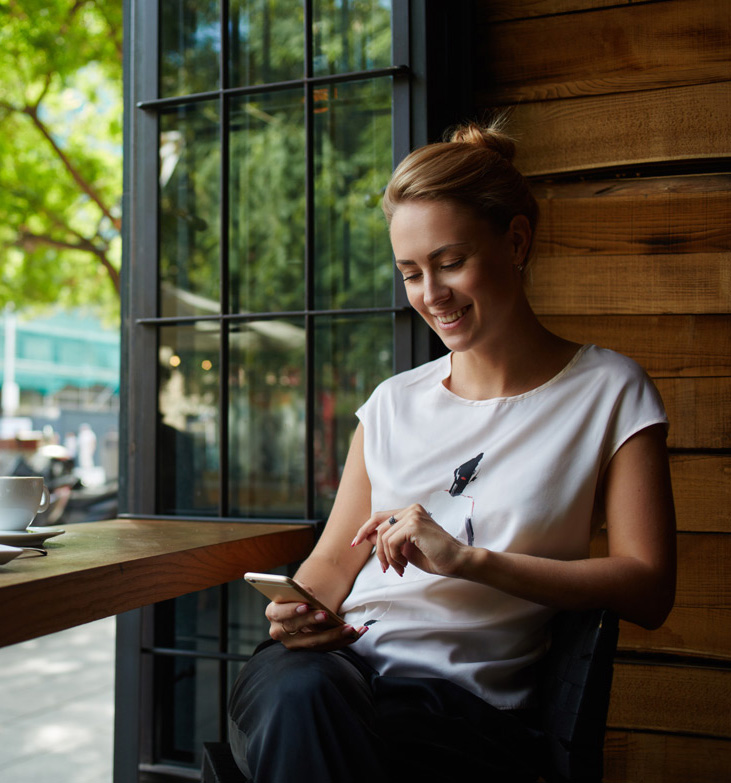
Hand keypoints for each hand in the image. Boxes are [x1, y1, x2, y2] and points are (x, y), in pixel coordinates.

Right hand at [265, 592, 367, 650]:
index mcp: (273, 612)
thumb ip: (300, 590)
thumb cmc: (298, 595)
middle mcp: (279, 631)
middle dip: (313, 621)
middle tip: (327, 614)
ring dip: (334, 635)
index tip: (306, 605)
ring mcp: (293, 643)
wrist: (300, 607)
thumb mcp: (296, 590)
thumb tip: (310, 595)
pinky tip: (358, 632)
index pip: (280, 612)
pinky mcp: (309, 650)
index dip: (292, 610)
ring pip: (313, 642)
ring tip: (351, 628)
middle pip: (296, 629)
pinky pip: (325, 648)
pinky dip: (342, 641)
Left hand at [351, 504, 468, 577]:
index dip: (365, 529)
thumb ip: (389, 540)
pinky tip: (404, 565)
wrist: (458, 561)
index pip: (380, 517)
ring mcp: (413, 514)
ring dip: (387, 557)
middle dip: (375, 548)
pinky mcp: (414, 524)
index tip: (355, 542)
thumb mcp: (406, 549)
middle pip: (378, 525)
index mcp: (411, 512)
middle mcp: (412, 509)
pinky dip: (393, 557)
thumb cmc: (436, 557)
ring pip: (383, 536)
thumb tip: (367, 537)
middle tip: (383, 567)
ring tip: (399, 568)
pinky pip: (391, 542)